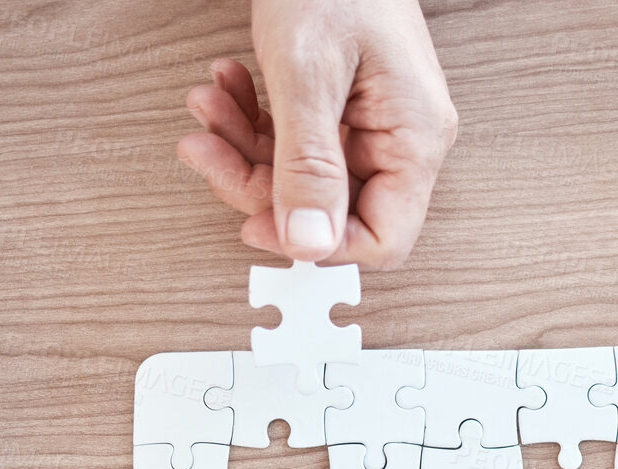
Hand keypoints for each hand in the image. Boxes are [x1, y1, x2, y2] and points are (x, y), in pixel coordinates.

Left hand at [176, 0, 457, 267]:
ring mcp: (372, 122)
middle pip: (329, 209)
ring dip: (242, 146)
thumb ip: (309, 166)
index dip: (317, 244)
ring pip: (300, 175)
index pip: (382, 238)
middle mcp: (400, 139)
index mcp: (414, 139)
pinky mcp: (343, 105)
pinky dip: (252, 119)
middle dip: (256, 181)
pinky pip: (295, 140)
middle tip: (203, 147)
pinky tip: (226, 83)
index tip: (254, 223)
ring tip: (205, 102)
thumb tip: (309, 245)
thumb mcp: (309, 72)